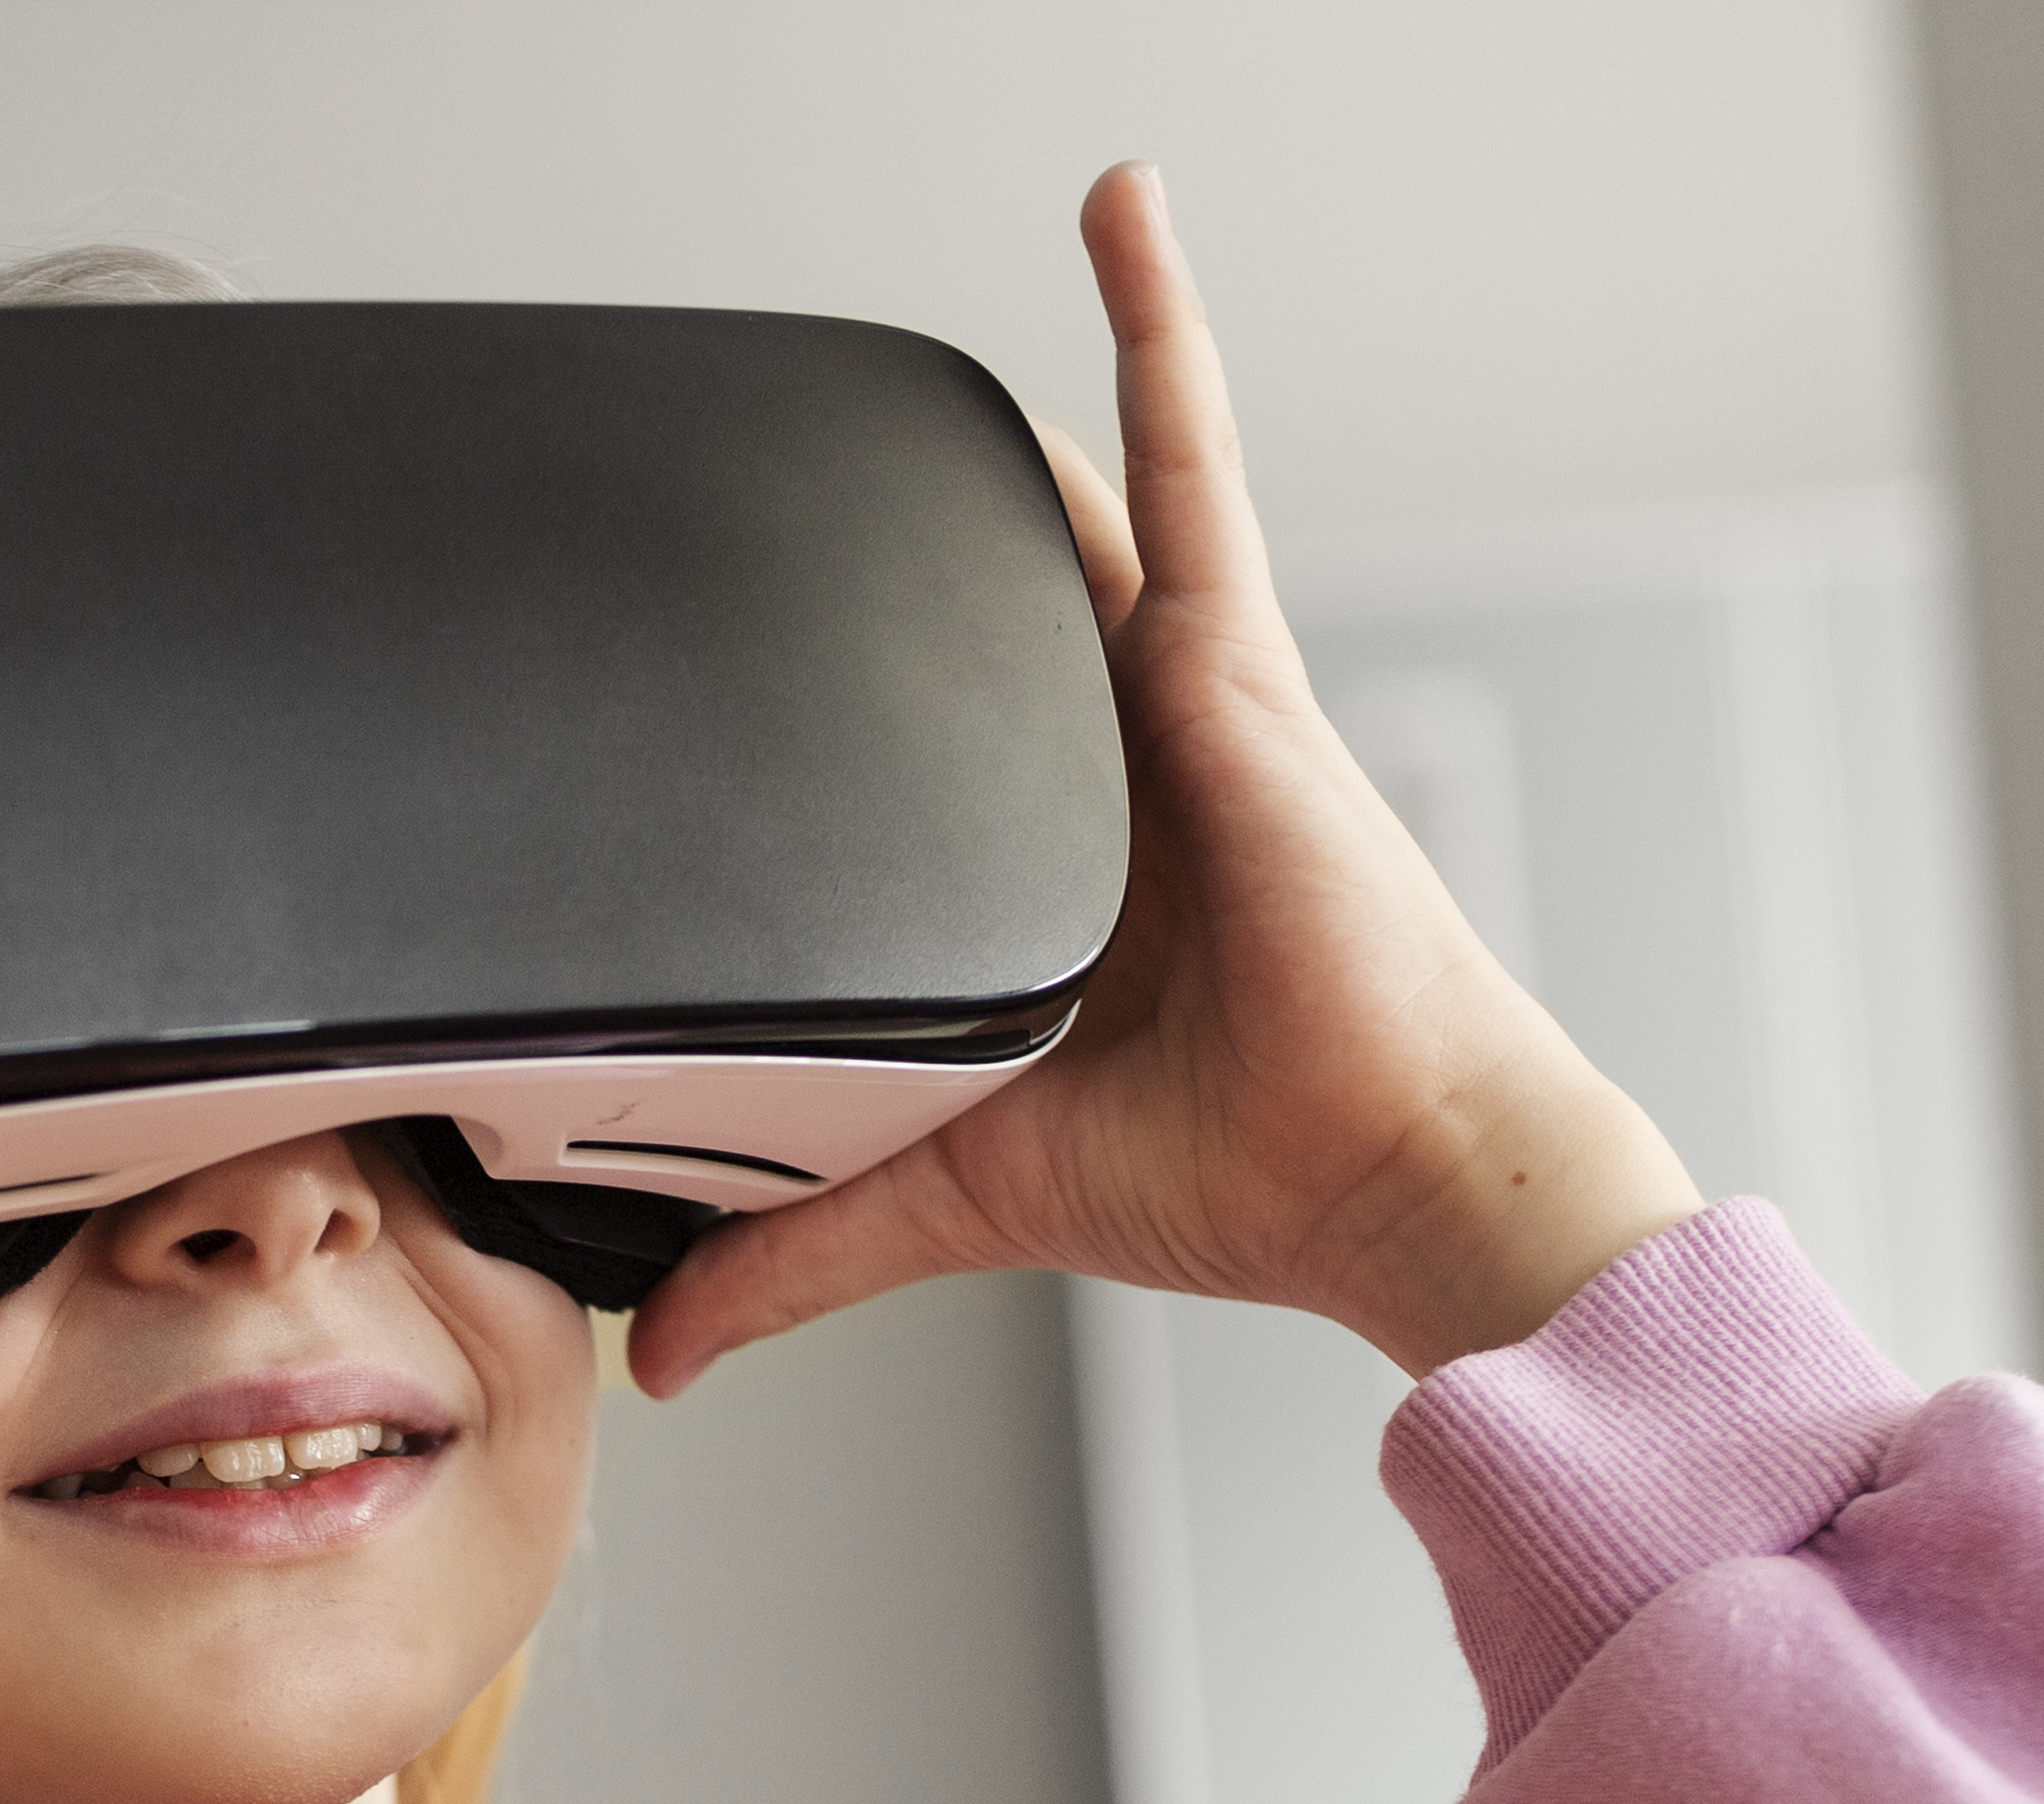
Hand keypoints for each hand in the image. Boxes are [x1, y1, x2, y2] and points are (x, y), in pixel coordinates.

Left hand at [625, 166, 1703, 1400]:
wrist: (1376, 1169)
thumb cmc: (1235, 1170)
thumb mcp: (956, 1195)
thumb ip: (801, 1247)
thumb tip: (667, 1350)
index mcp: (1051, 880)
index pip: (927, 746)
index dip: (849, 690)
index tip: (748, 648)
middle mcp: (1110, 777)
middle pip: (982, 616)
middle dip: (905, 535)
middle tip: (785, 456)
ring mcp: (1173, 706)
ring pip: (1071, 514)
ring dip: (1004, 412)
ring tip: (918, 301)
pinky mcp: (1230, 665)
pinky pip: (1189, 463)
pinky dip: (1161, 332)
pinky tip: (1119, 212)